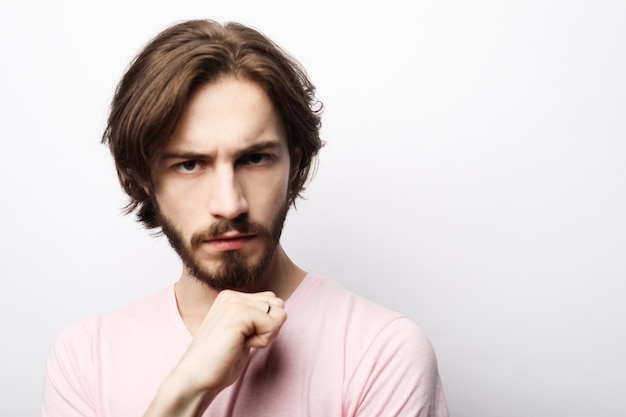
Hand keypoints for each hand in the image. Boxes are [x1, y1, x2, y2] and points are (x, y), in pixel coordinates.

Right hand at [146, 290, 286, 414]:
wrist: (195, 379)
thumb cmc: (219, 363)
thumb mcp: (242, 334)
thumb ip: (256, 319)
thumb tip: (280, 312)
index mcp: (231, 297)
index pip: (272, 302)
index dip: (266, 326)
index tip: (244, 339)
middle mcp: (232, 295)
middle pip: (279, 305)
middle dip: (270, 328)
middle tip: (244, 342)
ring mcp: (234, 302)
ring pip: (279, 313)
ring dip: (266, 335)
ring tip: (241, 344)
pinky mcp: (238, 313)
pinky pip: (272, 324)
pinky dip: (263, 341)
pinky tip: (241, 346)